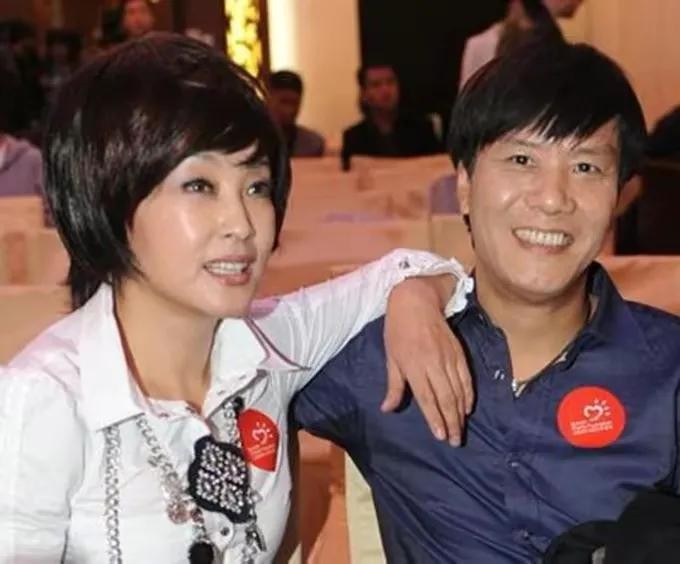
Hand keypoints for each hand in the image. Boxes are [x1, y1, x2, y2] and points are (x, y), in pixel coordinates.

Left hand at [382, 275, 472, 445]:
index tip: (440, 436)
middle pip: (446, 398)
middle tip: (455, 440)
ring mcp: (449, 358)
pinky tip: (468, 408)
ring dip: (461, 413)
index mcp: (414, 366)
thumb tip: (388, 409)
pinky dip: (469, 395)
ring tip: (461, 430)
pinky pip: (467, 378)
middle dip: (452, 422)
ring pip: (459, 391)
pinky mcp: (459, 352)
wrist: (416, 301)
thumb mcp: (391, 357)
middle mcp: (434, 364)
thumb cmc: (398, 330)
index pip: (427, 398)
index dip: (435, 418)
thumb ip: (394, 385)